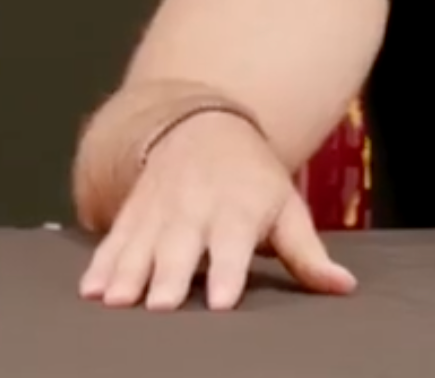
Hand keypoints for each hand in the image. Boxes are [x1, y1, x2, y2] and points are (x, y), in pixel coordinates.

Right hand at [78, 111, 358, 310]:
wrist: (203, 128)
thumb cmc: (253, 180)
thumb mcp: (286, 207)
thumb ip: (308, 253)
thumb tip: (344, 287)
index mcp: (238, 210)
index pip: (234, 244)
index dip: (229, 272)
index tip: (222, 301)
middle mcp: (196, 209)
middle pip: (181, 246)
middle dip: (169, 275)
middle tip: (160, 306)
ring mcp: (160, 210)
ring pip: (141, 245)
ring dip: (127, 273)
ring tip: (117, 301)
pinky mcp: (133, 212)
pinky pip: (114, 240)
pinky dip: (100, 264)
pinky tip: (90, 290)